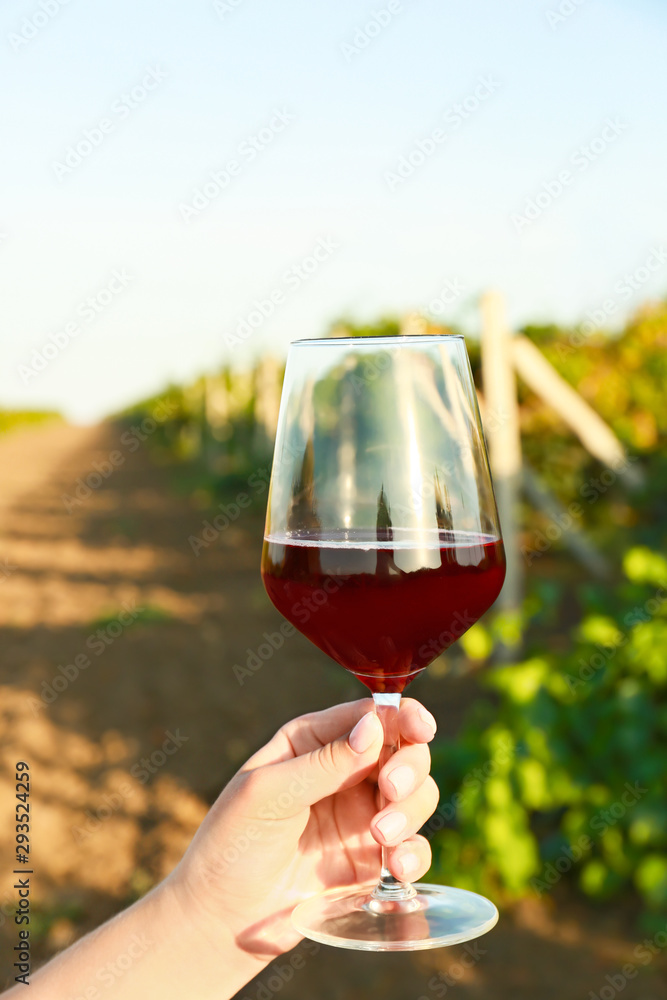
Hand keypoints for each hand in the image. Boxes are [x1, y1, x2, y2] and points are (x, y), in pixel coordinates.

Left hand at [168, 698, 438, 959]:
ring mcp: (360, 816)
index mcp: (313, 742)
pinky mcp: (371, 860)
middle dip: (408, 766)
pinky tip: (398, 866)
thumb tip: (374, 725)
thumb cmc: (232, 844)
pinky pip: (412, 847)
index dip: (401, 716)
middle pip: (402, 751)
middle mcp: (343, 772)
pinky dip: (415, 852)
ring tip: (383, 837)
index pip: (369, 716)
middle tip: (390, 789)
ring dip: (411, 810)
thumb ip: (323, 762)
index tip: (419, 727)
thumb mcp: (269, 793)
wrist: (221, 920)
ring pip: (416, 795)